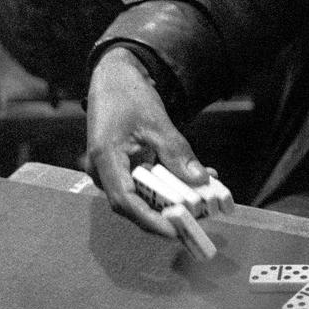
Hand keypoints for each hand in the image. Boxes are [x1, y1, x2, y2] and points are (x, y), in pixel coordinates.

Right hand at [86, 46, 209, 238]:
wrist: (113, 77)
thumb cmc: (129, 95)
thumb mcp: (157, 122)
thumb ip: (176, 152)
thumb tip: (200, 181)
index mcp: (104, 159)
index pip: (125, 201)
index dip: (151, 220)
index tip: (177, 231)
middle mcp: (102, 172)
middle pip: (135, 204)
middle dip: (168, 213)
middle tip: (201, 218)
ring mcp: (110, 172)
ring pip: (142, 195)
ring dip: (172, 199)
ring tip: (206, 197)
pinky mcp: (121, 169)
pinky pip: (144, 184)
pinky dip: (168, 185)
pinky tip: (195, 180)